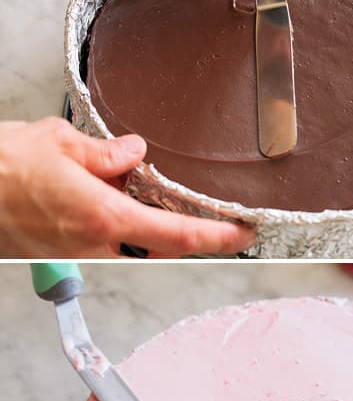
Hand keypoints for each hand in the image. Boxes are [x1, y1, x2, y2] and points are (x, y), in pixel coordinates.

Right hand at [0, 119, 255, 257]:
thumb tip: (134, 153)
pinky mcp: (64, 258)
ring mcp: (81, 256)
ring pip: (133, 245)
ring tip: (128, 193)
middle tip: (196, 209)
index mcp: (107, 216)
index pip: (183, 236)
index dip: (221, 237)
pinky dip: (112, 225)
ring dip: (140, 223)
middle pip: (162, 245)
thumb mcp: (59, 143)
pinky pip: (104, 244)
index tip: (245, 234)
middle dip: (179, 228)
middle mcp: (99, 244)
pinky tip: (97, 200)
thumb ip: (107, 153)